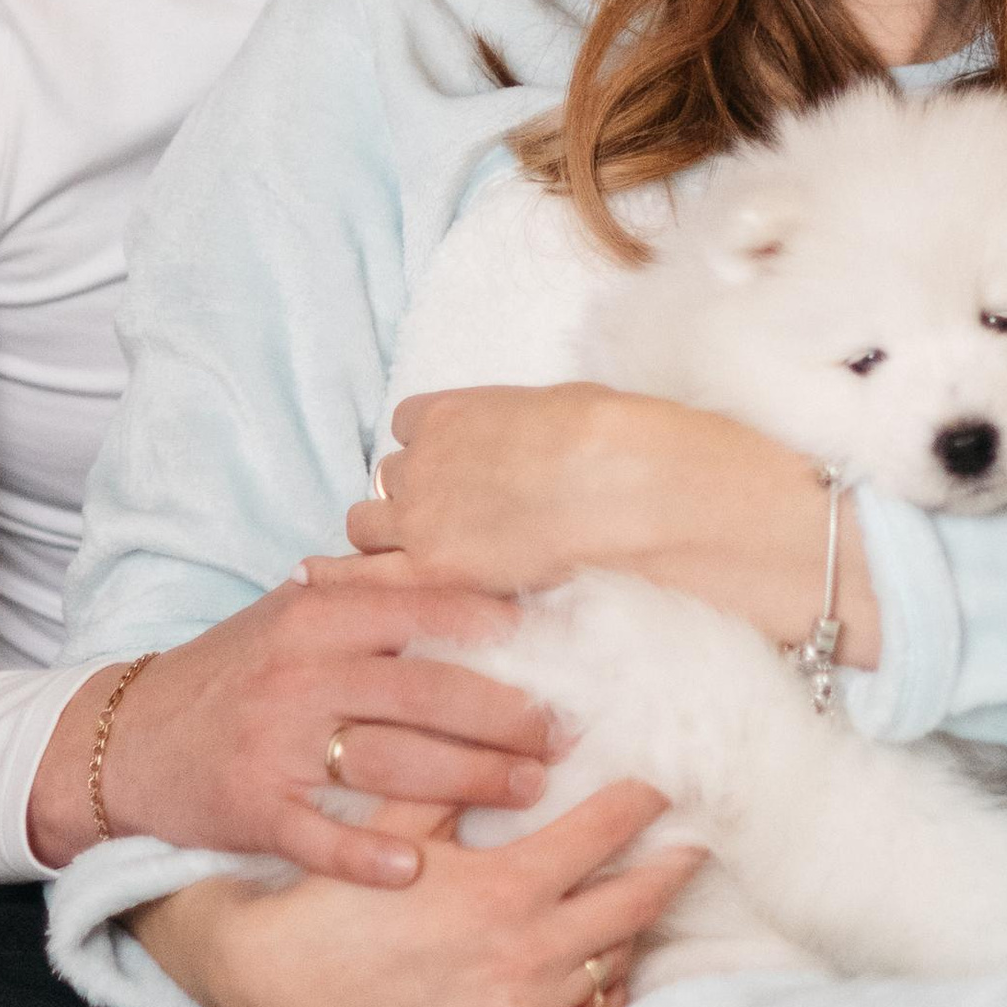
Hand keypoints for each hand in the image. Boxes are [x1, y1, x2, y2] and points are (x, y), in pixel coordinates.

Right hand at [28, 557, 554, 886]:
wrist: (122, 739)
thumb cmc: (231, 674)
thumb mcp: (290, 618)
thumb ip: (369, 603)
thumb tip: (476, 593)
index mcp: (317, 617)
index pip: (424, 613)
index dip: (499, 633)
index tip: (560, 654)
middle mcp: (300, 675)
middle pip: (425, 693)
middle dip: (505, 716)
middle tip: (564, 735)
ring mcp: (274, 744)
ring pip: (390, 761)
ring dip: (469, 779)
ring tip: (531, 789)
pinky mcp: (251, 809)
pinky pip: (318, 836)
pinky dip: (367, 855)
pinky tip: (418, 871)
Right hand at [128, 780, 705, 1006]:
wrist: (282, 990)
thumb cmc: (338, 896)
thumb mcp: (396, 822)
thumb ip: (458, 776)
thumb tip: (517, 736)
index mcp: (506, 888)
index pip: (604, 831)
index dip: (641, 800)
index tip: (664, 781)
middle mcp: (527, 954)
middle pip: (633, 901)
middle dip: (670, 864)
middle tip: (696, 841)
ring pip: (610, 964)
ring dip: (634, 928)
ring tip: (648, 900)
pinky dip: (604, 999)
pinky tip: (608, 974)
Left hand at [348, 384, 882, 665]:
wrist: (644, 492)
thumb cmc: (628, 441)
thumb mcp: (568, 406)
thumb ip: (523, 427)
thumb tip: (530, 441)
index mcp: (459, 411)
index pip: (411, 426)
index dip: (436, 453)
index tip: (461, 474)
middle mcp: (427, 459)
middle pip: (389, 479)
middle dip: (414, 499)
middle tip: (456, 525)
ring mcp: (422, 518)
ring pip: (367, 527)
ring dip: (394, 542)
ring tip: (438, 566)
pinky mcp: (433, 573)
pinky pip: (363, 580)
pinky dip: (365, 585)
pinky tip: (380, 599)